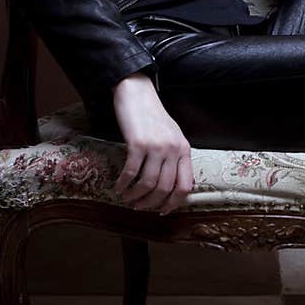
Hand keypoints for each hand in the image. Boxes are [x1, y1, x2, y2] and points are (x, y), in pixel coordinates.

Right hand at [111, 73, 193, 214]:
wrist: (137, 93)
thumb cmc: (152, 116)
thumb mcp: (172, 136)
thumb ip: (175, 158)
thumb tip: (174, 186)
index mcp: (184, 150)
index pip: (185, 186)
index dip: (174, 203)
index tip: (162, 210)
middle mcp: (173, 149)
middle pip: (165, 189)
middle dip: (151, 203)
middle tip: (139, 207)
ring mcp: (156, 146)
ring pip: (148, 184)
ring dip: (136, 196)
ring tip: (127, 199)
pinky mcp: (138, 143)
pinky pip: (131, 172)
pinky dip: (124, 184)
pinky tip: (118, 187)